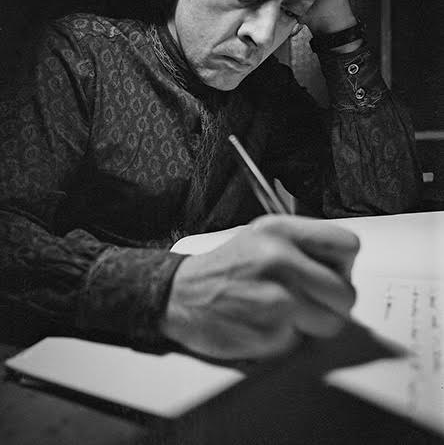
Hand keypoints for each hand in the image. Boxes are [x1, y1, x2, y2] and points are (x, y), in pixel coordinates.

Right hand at [160, 215, 358, 359]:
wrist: (180, 294)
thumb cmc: (225, 267)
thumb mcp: (261, 236)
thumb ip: (303, 243)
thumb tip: (343, 266)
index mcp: (281, 231)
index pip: (348, 245)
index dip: (344, 265)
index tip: (332, 272)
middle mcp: (280, 260)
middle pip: (346, 292)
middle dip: (334, 303)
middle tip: (312, 301)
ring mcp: (276, 298)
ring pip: (332, 323)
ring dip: (314, 324)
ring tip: (286, 311)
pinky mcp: (270, 333)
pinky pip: (303, 342)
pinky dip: (290, 338)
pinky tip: (266, 322)